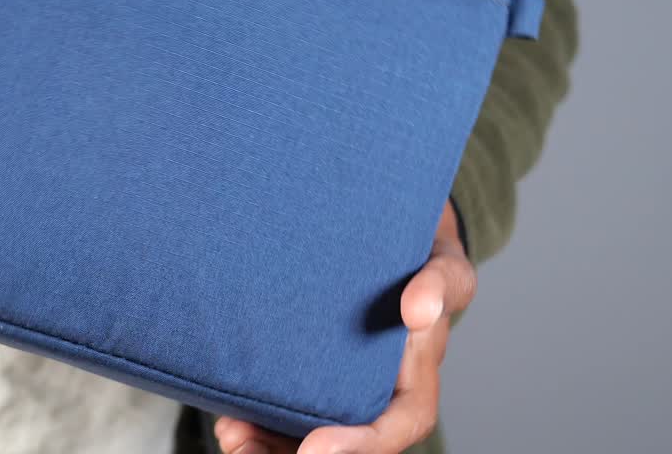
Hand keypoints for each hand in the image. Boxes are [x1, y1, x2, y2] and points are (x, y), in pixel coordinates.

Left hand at [214, 201, 474, 453]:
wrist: (391, 239)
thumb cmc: (422, 259)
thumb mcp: (442, 264)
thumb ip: (440, 283)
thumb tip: (419, 311)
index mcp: (415, 378)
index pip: (398, 424)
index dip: (359, 445)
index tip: (314, 448)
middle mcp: (379, 393)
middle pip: (343, 442)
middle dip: (293, 453)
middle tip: (244, 446)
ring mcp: (343, 387)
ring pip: (308, 433)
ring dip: (267, 444)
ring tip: (230, 434)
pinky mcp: (312, 373)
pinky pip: (287, 410)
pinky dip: (257, 418)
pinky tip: (229, 416)